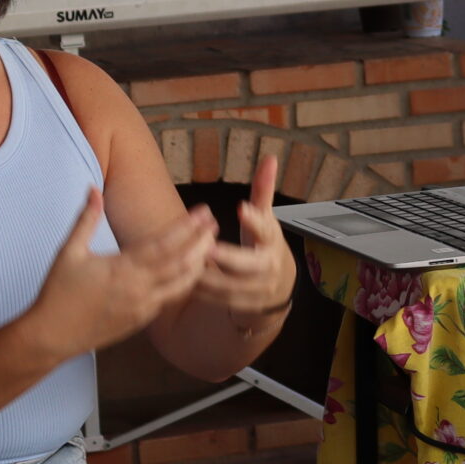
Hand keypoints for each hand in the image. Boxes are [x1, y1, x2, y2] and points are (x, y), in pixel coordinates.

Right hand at [23, 188, 216, 357]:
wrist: (51, 337)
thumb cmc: (58, 293)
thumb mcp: (69, 252)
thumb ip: (86, 220)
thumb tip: (93, 189)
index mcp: (122, 269)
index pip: (164, 244)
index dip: (187, 227)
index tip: (203, 212)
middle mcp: (138, 289)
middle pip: (181, 263)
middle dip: (201, 242)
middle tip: (214, 224)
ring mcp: (142, 307)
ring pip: (181, 284)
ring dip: (198, 263)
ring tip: (210, 245)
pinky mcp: (141, 321)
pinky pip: (169, 299)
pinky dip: (184, 283)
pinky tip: (191, 272)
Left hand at [193, 155, 298, 331]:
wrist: (278, 286)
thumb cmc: (263, 244)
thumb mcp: (265, 218)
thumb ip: (263, 190)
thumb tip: (270, 158)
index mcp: (271, 240)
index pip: (266, 228)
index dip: (254, 220)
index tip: (240, 208)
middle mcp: (269, 266)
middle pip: (249, 264)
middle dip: (227, 257)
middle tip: (204, 247)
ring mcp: (259, 289)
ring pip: (232, 284)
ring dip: (209, 276)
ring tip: (187, 264)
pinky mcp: (247, 306)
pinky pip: (222, 301)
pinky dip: (204, 291)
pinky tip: (186, 282)